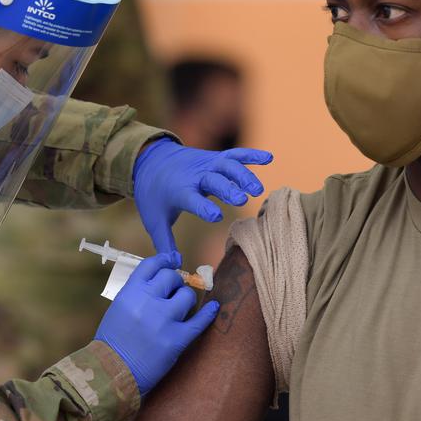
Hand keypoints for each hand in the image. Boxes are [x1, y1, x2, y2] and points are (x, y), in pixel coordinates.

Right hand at [94, 253, 219, 394]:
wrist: (111, 373)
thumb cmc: (113, 341)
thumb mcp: (119, 308)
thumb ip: (138, 292)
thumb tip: (163, 276)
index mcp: (130, 292)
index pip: (152, 265)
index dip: (164, 261)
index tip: (172, 261)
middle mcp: (147, 302)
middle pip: (171, 277)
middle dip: (175, 283)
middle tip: (172, 292)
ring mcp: (163, 320)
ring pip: (187, 296)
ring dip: (186, 299)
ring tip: (181, 308)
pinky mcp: (176, 340)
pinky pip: (199, 321)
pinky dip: (209, 313)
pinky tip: (214, 308)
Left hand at [133, 139, 272, 253]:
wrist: (151, 160)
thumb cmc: (154, 195)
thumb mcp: (154, 220)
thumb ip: (165, 243)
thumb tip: (175, 265)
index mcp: (179, 191)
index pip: (192, 199)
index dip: (203, 207)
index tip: (216, 216)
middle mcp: (195, 176)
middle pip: (213, 180)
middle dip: (227, 188)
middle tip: (242, 200)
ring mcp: (206, 164)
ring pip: (227, 165)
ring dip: (243, 175)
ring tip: (257, 189)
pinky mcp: (215, 158)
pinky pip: (235, 155)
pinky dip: (251, 155)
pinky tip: (269, 158)